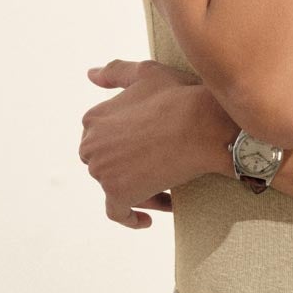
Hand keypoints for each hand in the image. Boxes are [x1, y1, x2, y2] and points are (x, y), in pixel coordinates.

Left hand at [80, 60, 236, 226]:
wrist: (202, 125)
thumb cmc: (180, 97)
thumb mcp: (146, 73)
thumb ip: (115, 72)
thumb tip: (90, 75)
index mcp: (93, 118)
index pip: (104, 140)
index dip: (127, 145)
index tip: (150, 149)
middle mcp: (90, 145)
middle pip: (107, 164)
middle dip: (130, 167)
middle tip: (161, 169)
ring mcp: (102, 171)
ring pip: (116, 187)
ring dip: (140, 189)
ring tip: (169, 187)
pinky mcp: (118, 194)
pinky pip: (119, 212)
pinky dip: (131, 217)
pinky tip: (148, 220)